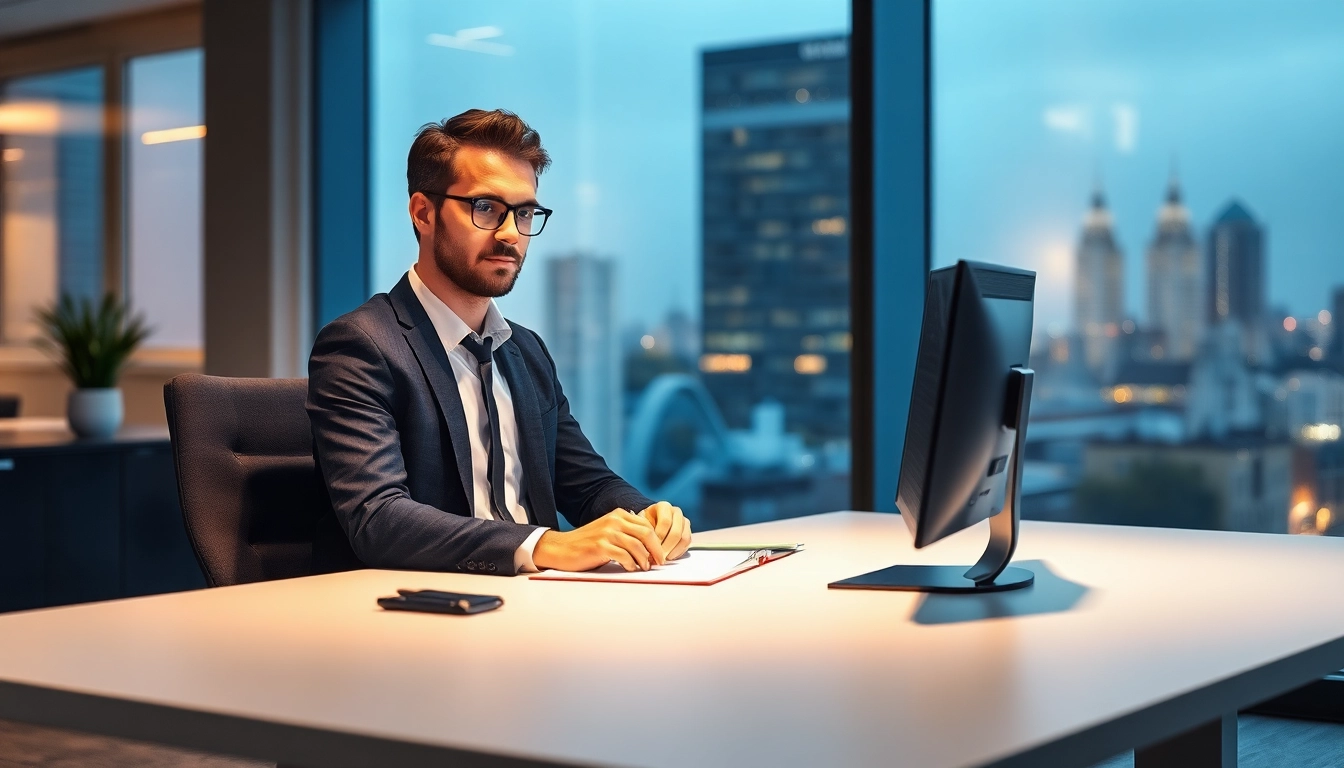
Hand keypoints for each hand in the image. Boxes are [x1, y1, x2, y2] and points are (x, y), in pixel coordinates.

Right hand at [533, 509, 664, 571]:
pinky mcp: (600, 546)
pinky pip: (624, 556)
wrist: (561, 548)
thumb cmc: (587, 544)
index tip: (660, 554)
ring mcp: (607, 532)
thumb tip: (650, 546)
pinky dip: (631, 564)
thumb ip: (627, 533)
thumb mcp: (609, 532)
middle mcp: (614, 520)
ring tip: (645, 568)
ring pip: (637, 545)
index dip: (657, 541)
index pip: (647, 525)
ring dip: (645, 559)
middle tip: (659, 562)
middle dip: (656, 550)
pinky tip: (630, 568)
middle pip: (646, 533)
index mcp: (618, 515)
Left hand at [638, 501, 691, 561]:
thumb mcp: (640, 524)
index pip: (665, 522)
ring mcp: (684, 521)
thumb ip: (644, 532)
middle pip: (676, 532)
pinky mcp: (688, 531)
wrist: (650, 521)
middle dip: (667, 547)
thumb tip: (647, 549)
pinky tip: (669, 556)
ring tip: (663, 558)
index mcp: (664, 506)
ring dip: (673, 551)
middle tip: (658, 558)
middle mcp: (676, 512)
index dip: (659, 537)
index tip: (652, 547)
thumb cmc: (643, 523)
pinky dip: (678, 552)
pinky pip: (688, 543)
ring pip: (684, 538)